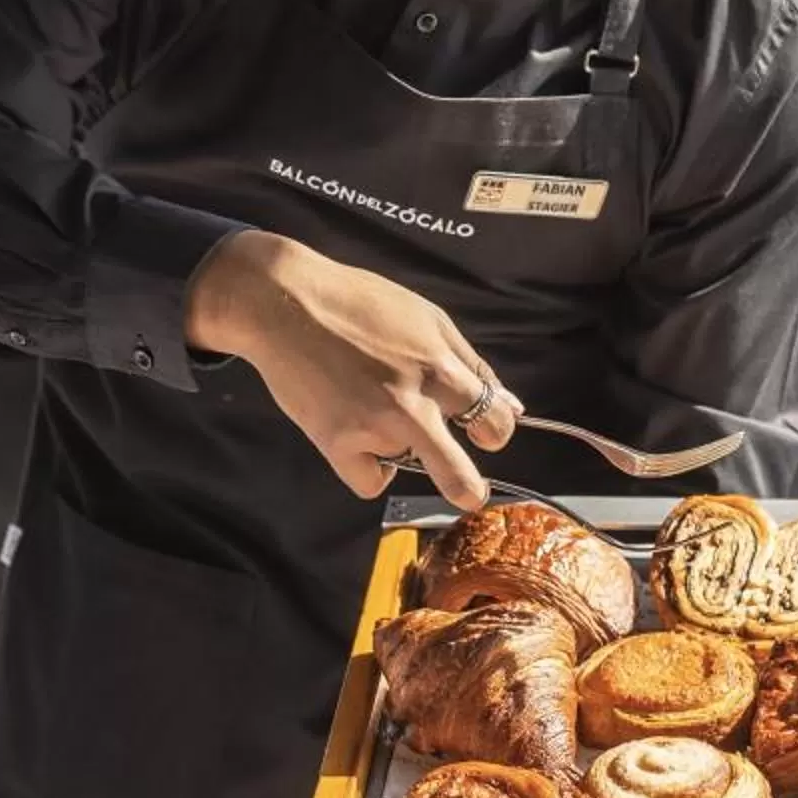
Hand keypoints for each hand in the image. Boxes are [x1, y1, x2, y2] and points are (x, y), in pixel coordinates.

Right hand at [184, 230, 518, 508]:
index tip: (486, 435)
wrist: (285, 303)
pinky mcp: (335, 443)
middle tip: (469, 494)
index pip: (492, 420)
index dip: (494, 430)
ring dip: (396, 440)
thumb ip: (472, 365)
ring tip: (367, 398)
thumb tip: (513, 407)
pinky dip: (367, 466)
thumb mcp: (429, 318)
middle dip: (468, 489)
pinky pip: (367, 481)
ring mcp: (371, 427)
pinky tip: (356, 435)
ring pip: (404, 460)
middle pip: (456, 472)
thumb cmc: (360, 303)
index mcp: (439, 368)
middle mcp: (410, 403)